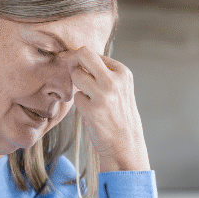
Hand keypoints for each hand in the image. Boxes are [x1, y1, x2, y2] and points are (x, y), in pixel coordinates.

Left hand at [62, 48, 150, 171]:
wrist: (126, 144)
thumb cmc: (120, 115)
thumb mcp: (121, 89)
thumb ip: (105, 73)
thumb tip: (79, 58)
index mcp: (123, 72)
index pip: (95, 54)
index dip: (84, 62)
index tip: (83, 72)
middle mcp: (114, 80)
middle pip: (84, 53)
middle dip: (73, 59)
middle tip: (71, 70)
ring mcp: (102, 94)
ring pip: (76, 75)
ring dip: (77, 85)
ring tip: (88, 97)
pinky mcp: (91, 109)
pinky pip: (76, 97)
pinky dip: (80, 103)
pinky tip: (92, 112)